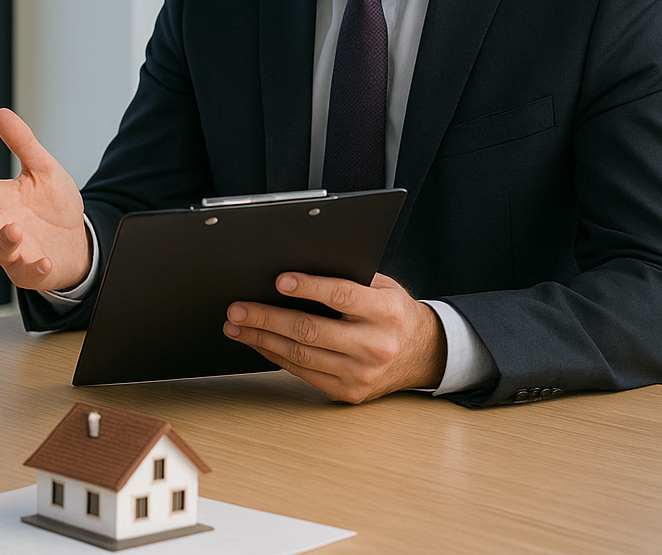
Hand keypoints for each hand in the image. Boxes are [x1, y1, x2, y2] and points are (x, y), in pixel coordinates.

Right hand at [0, 108, 90, 291]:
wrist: (76, 238)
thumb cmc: (53, 204)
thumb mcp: (43, 169)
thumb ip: (22, 144)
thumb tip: (0, 113)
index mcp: (0, 199)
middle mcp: (0, 225)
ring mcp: (13, 251)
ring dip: (4, 240)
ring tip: (16, 229)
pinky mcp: (28, 271)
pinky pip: (26, 273)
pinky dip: (34, 268)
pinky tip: (44, 261)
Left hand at [222, 272, 447, 402]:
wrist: (424, 354)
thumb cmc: (393, 313)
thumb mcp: (382, 287)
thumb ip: (348, 278)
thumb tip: (295, 268)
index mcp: (386, 311)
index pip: (342, 295)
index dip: (308, 287)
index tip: (278, 281)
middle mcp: (375, 345)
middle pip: (311, 330)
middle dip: (267, 318)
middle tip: (237, 309)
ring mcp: (362, 373)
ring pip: (301, 355)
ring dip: (262, 338)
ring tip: (236, 325)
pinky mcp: (349, 392)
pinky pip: (303, 373)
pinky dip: (276, 356)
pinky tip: (259, 342)